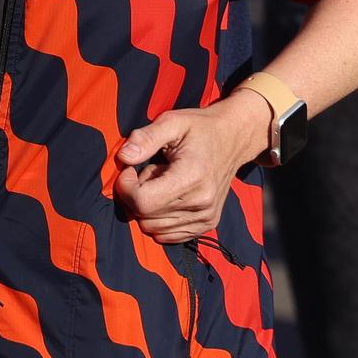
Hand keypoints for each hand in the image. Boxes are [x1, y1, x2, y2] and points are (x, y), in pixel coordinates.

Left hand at [112, 95, 268, 243]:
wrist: (233, 138)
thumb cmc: (200, 127)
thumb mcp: (172, 121)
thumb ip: (146, 138)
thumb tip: (124, 157)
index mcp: (192, 177)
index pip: (143, 202)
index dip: (126, 186)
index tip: (130, 168)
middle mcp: (201, 203)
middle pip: (145, 217)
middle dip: (138, 194)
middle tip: (152, 169)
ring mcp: (206, 217)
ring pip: (153, 228)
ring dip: (150, 207)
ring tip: (163, 181)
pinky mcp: (207, 224)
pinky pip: (167, 235)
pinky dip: (160, 218)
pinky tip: (171, 195)